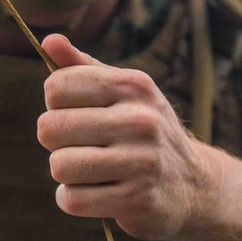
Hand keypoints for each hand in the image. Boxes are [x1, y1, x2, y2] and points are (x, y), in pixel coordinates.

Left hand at [37, 32, 213, 240]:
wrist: (192, 185)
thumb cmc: (142, 132)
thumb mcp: (121, 93)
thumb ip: (81, 68)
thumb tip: (49, 40)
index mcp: (132, 86)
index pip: (56, 87)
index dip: (56, 106)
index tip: (77, 115)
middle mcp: (141, 120)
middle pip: (50, 129)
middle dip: (56, 143)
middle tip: (82, 147)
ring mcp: (142, 161)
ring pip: (59, 166)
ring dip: (66, 174)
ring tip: (92, 172)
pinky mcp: (137, 200)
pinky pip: (72, 200)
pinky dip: (73, 199)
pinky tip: (96, 193)